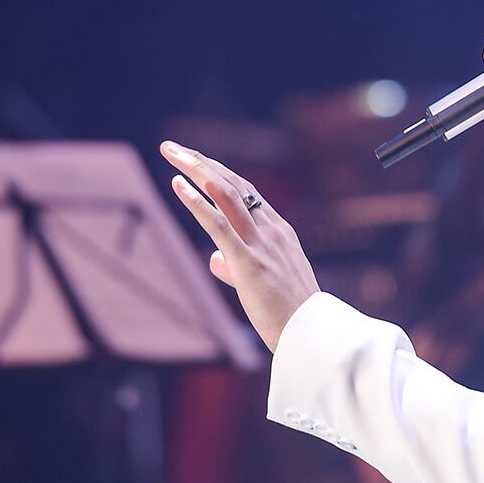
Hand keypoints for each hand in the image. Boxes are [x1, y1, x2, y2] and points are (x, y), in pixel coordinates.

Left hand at [160, 140, 319, 351]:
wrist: (311, 335)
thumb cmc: (290, 313)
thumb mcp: (265, 282)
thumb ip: (238, 266)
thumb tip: (215, 259)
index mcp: (279, 232)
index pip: (246, 191)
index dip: (217, 172)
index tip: (195, 158)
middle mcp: (271, 230)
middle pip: (233, 184)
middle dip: (201, 162)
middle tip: (173, 147)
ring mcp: (261, 244)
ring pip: (226, 194)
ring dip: (197, 169)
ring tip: (172, 153)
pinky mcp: (249, 262)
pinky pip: (218, 225)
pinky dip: (196, 202)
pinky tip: (178, 184)